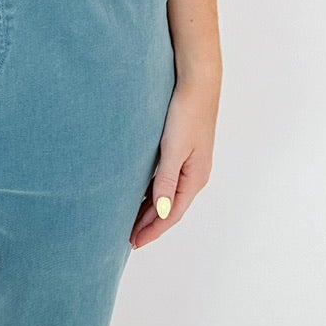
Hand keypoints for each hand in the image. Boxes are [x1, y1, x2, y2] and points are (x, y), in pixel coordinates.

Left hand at [129, 72, 218, 249]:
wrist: (197, 82)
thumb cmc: (186, 112)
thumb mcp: (173, 148)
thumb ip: (166, 181)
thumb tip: (160, 212)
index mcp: (194, 177)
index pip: (170, 214)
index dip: (152, 230)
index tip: (134, 243)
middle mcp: (194, 175)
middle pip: (169, 208)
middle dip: (149, 224)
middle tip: (127, 238)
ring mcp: (190, 164)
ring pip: (167, 195)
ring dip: (150, 210)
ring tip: (131, 222)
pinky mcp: (183, 152)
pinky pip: (166, 181)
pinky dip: (152, 193)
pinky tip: (140, 194)